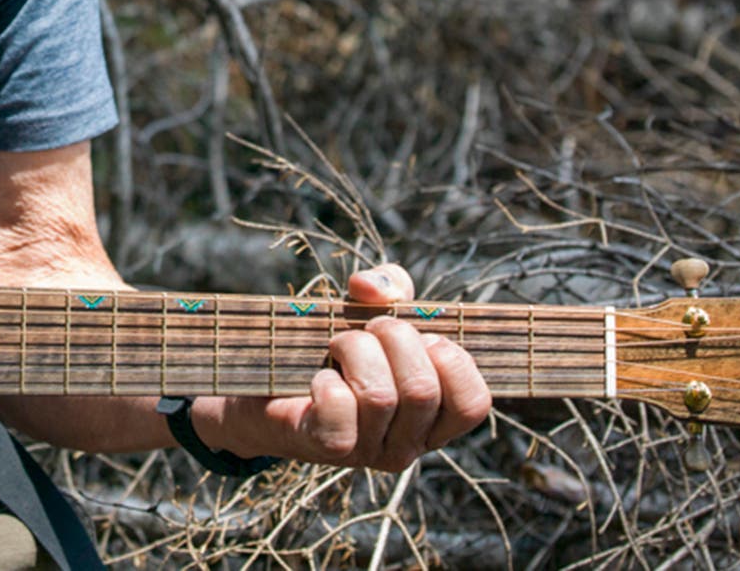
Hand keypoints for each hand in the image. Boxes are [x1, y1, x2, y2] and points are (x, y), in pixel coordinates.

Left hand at [205, 264, 488, 471]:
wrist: (267, 383)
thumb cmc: (333, 348)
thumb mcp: (373, 310)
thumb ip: (390, 287)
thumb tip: (370, 287)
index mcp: (434, 419)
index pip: (473, 403)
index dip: (452, 359)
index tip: (424, 336)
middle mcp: (408, 444)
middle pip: (422, 390)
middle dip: (395, 338)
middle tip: (370, 329)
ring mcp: (369, 452)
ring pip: (380, 396)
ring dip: (355, 349)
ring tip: (338, 345)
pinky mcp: (329, 448)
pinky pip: (340, 408)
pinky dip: (327, 379)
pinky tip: (319, 376)